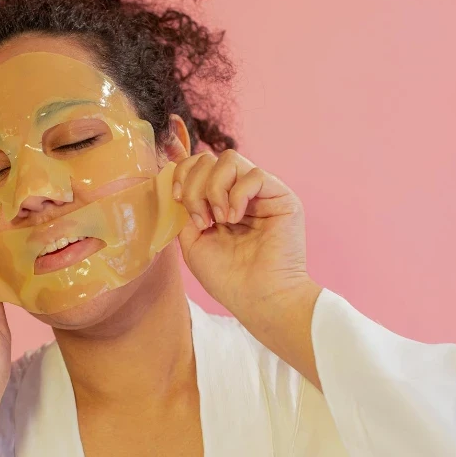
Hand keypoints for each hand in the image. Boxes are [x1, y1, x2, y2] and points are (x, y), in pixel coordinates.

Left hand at [172, 150, 322, 386]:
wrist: (257, 298)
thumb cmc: (227, 277)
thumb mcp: (192, 241)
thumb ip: (185, 210)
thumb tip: (174, 184)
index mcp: (219, 200)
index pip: (197, 164)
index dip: (182, 174)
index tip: (178, 200)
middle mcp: (239, 192)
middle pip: (209, 158)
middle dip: (195, 186)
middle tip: (202, 220)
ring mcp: (261, 192)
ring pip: (229, 158)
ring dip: (215, 189)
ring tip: (220, 220)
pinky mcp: (281, 197)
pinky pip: (254, 174)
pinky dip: (237, 195)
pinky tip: (235, 218)